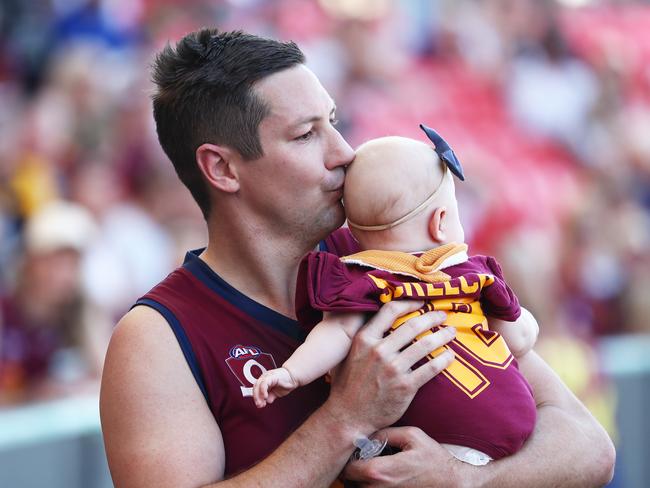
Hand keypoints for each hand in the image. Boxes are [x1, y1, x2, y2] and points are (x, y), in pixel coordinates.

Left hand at [253, 367, 298, 407]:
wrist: (294, 377)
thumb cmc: (286, 382)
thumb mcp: (277, 392)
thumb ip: (271, 396)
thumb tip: (267, 401)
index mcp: (264, 381)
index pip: (256, 390)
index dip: (257, 398)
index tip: (259, 405)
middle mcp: (264, 378)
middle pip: (255, 388)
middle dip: (256, 398)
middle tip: (259, 405)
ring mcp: (267, 376)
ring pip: (258, 385)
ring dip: (258, 395)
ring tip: (261, 403)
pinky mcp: (271, 376)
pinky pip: (264, 383)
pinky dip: (263, 390)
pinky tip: (265, 397)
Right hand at [325, 301, 455, 435]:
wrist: (348, 416)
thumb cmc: (348, 385)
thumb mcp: (348, 354)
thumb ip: (363, 337)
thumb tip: (377, 320)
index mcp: (364, 339)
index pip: (390, 310)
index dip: (409, 303)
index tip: (421, 302)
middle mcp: (379, 351)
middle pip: (413, 325)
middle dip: (432, 317)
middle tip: (442, 315)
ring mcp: (393, 369)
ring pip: (425, 345)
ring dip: (442, 336)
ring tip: (450, 333)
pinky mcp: (405, 386)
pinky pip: (431, 368)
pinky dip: (444, 360)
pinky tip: (450, 356)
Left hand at [343, 427, 471, 487]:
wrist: (452, 483)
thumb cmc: (433, 459)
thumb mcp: (411, 435)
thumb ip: (385, 432)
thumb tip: (366, 434)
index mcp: (380, 471)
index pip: (347, 468)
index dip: (347, 457)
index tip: (355, 450)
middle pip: (349, 481)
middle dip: (352, 468)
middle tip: (361, 457)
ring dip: (359, 479)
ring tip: (372, 466)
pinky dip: (370, 485)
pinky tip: (381, 476)